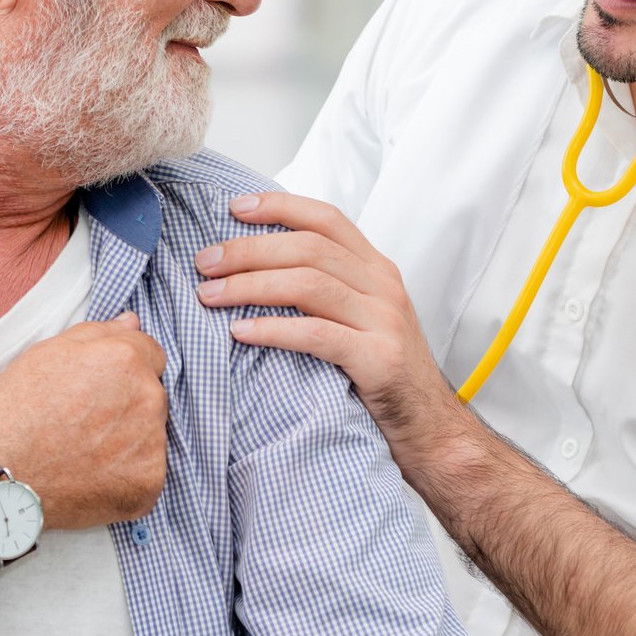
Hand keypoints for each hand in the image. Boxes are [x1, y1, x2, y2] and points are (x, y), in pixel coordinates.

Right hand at [0, 311, 168, 529]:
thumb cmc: (15, 410)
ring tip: (84, 448)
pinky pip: (147, 470)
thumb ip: (98, 333)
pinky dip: (125, 473)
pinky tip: (91, 473)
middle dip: (127, 401)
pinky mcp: (149, 482)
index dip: (121, 369)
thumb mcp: (47, 354)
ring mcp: (152, 444)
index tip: (97, 387)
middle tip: (83, 420)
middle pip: (151, 393)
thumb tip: (132, 323)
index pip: (150, 354)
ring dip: (129, 437)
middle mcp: (148, 398)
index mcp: (126, 359)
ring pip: (150, 432)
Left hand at [195, 192, 462, 456]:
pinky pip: (316, 335)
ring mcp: (384, 321)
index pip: (326, 219)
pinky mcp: (378, 359)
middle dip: (248, 250)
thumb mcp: (359, 318)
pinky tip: (239, 332)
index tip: (234, 208)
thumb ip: (324, 288)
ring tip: (210, 295)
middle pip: (308, 249)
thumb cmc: (381, 372)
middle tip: (204, 262)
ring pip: (308, 285)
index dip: (279, 207)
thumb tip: (253, 267)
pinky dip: (273, 330)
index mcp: (376, 269)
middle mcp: (383, 286)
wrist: (430, 428)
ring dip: (250, 286)